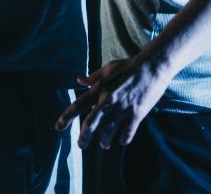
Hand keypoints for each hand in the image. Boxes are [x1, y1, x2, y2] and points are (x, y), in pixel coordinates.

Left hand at [54, 56, 169, 148]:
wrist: (153, 66)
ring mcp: (123, 108)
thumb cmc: (130, 65)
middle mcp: (108, 100)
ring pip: (108, 131)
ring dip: (104, 141)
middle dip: (84, 137)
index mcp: (100, 88)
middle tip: (81, 145)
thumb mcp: (108, 68)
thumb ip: (93, 77)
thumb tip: (79, 80)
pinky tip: (122, 141)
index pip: (79, 104)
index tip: (58, 127)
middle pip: (91, 123)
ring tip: (104, 145)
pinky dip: (124, 139)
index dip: (67, 117)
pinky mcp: (137, 114)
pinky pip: (127, 132)